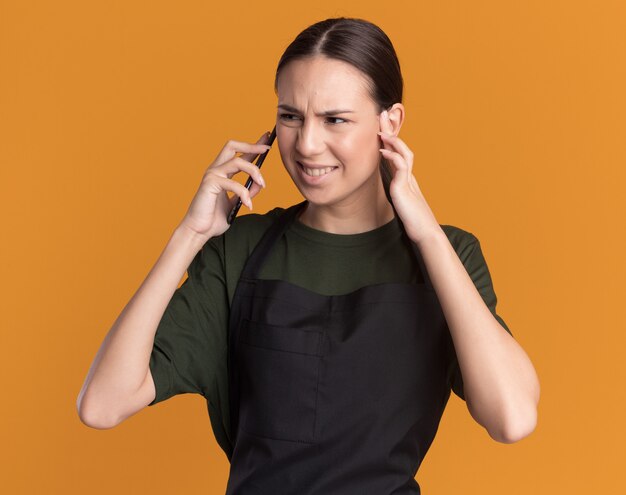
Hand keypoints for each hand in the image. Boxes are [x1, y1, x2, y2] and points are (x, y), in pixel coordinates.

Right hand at [178, 132, 270, 239]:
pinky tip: (248, 205)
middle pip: (232, 146)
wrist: (199, 231)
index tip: (267, 140)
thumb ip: (247, 192)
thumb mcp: (236, 204)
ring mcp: (212, 175)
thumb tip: (260, 184)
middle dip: (251, 145)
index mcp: (222, 173)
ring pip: (237, 161)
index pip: (238, 153)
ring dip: (254, 171)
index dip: (253, 145)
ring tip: (263, 185)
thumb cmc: (214, 218)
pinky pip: (234, 183)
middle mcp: (216, 170)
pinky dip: (245, 194)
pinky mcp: (210, 184)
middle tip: (266, 150)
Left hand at [378, 110, 441, 243]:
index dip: (389, 140)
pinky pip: (400, 168)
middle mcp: (409, 177)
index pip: (397, 155)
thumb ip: (396, 195)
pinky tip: (382, 151)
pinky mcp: (406, 188)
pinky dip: (392, 157)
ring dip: (392, 140)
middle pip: (401, 148)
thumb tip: (389, 191)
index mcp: (406, 180)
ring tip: (381, 128)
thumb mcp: (401, 204)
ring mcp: (409, 181)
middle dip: (391, 131)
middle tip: (383, 114)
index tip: (381, 127)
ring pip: (402, 154)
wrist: (426, 233)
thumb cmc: (414, 222)